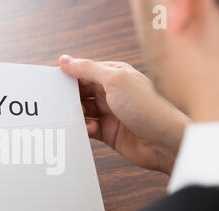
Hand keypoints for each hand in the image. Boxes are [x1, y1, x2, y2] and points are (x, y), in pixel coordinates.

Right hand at [59, 55, 189, 174]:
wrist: (165, 141)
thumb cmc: (148, 107)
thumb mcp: (115, 80)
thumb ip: (88, 69)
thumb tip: (65, 60)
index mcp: (114, 75)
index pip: (84, 71)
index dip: (69, 76)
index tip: (53, 83)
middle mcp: (111, 93)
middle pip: (81, 92)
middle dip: (70, 97)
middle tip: (61, 103)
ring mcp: (110, 113)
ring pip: (82, 111)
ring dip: (77, 114)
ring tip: (78, 117)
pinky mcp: (108, 132)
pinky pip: (88, 128)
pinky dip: (84, 128)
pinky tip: (90, 128)